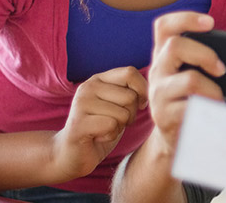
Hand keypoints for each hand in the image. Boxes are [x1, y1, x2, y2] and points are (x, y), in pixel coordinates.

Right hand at [51, 65, 147, 180]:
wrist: (71, 153)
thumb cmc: (100, 128)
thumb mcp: (117, 105)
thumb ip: (130, 93)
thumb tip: (153, 89)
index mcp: (98, 79)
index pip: (130, 73)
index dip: (142, 90)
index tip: (139, 105)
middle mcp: (88, 87)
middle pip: (130, 96)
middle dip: (131, 115)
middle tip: (115, 122)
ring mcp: (81, 104)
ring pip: (122, 113)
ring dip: (119, 127)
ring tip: (104, 129)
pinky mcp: (78, 123)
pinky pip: (111, 126)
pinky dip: (110, 136)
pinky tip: (98, 137)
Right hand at [146, 12, 225, 156]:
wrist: (174, 139)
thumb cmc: (189, 101)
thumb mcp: (190, 76)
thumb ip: (201, 61)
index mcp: (163, 56)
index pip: (164, 26)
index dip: (186, 18)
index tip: (211, 22)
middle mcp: (156, 71)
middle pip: (175, 46)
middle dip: (205, 54)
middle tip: (222, 70)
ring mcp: (157, 94)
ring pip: (190, 80)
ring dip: (213, 89)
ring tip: (218, 100)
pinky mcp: (164, 116)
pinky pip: (192, 108)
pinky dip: (210, 110)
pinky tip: (213, 115)